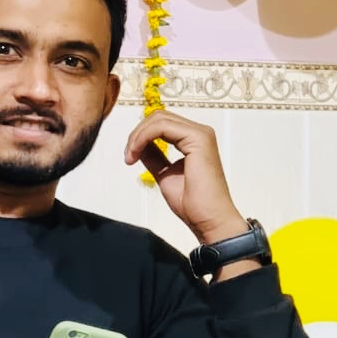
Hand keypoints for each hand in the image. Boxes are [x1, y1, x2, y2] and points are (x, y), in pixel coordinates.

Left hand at [124, 109, 247, 244]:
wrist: (208, 220)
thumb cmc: (193, 204)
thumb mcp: (164, 174)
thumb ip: (154, 157)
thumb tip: (139, 146)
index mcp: (193, 140)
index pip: (161, 124)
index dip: (140, 137)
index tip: (129, 158)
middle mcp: (199, 133)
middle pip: (159, 117)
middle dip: (137, 134)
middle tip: (128, 156)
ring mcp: (201, 134)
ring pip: (159, 119)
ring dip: (138, 136)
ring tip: (130, 156)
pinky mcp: (199, 139)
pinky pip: (162, 127)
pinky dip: (143, 137)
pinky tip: (136, 153)